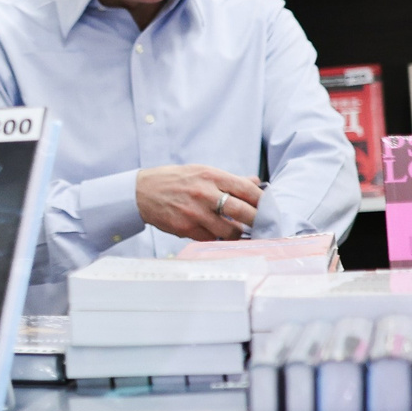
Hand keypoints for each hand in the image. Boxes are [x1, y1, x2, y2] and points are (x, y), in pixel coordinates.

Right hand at [136, 165, 263, 241]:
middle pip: (243, 211)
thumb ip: (229, 179)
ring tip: (238, 231)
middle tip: (262, 225)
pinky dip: (216, 238)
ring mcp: (195, 212)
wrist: (142, 191)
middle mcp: (204, 193)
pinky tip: (217, 234)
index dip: (263, 200)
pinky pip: (210, 238)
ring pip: (229, 230)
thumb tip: (255, 183)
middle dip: (257, 220)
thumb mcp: (201, 172)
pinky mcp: (185, 228)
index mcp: (211, 176)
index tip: (269, 207)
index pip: (247, 189)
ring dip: (237, 233)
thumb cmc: (175, 180)